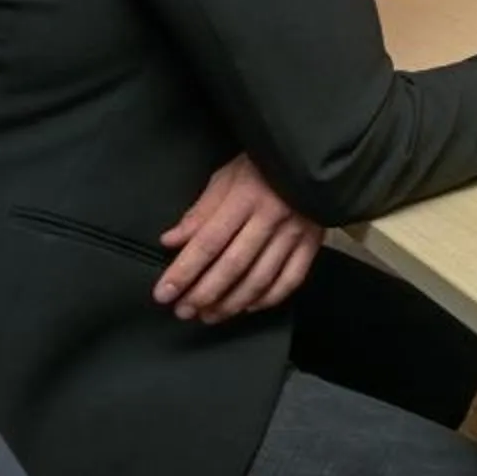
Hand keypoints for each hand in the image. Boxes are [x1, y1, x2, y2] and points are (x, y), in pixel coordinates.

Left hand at [156, 154, 323, 324]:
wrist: (311, 159)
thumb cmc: (262, 165)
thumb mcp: (226, 177)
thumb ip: (200, 211)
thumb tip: (171, 241)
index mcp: (245, 198)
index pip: (208, 242)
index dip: (184, 271)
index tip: (164, 294)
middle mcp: (271, 219)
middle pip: (233, 265)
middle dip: (204, 293)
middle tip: (183, 311)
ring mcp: (295, 233)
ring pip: (261, 278)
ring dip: (232, 302)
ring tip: (209, 316)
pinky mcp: (312, 243)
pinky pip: (291, 279)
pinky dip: (269, 298)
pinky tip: (249, 307)